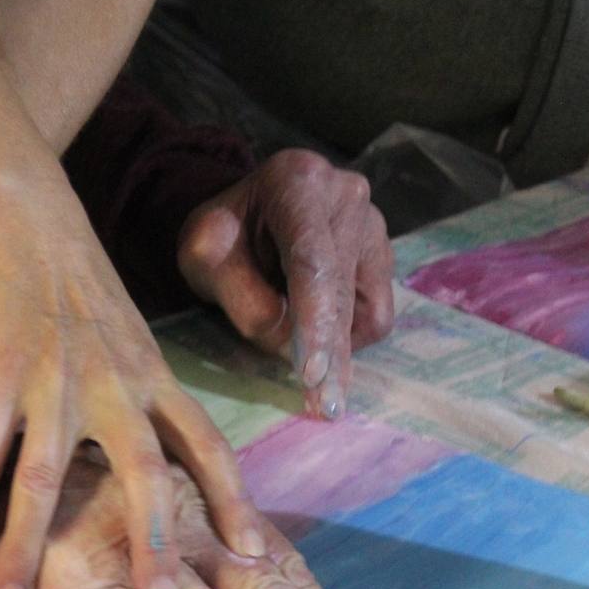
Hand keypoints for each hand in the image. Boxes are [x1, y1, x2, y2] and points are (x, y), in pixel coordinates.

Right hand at [0, 173, 267, 588]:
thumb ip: (142, 391)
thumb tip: (152, 449)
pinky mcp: (2, 371)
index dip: (235, 500)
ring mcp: (57, 380)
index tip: (254, 553)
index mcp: (154, 375)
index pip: (208, 444)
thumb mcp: (133, 335)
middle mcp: (115, 384)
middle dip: (154, 539)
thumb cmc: (81, 279)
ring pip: (49, 476)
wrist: (27, 216)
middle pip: (146, 473)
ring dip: (29, 540)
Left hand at [177, 150, 393, 418]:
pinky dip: (346, 335)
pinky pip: (375, 314)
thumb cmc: (222, 234)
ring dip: (334, 348)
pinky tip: (316, 335)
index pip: (310, 261)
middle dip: (329, 353)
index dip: (313, 321)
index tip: (311, 373)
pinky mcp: (383, 256)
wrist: (246, 215)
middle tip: (321, 407)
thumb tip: (286, 339)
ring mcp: (373, 224)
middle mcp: (346, 196)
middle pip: (340, 289)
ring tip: (304, 370)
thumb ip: (240, 295)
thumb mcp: (205, 257)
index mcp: (296, 182)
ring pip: (364, 308)